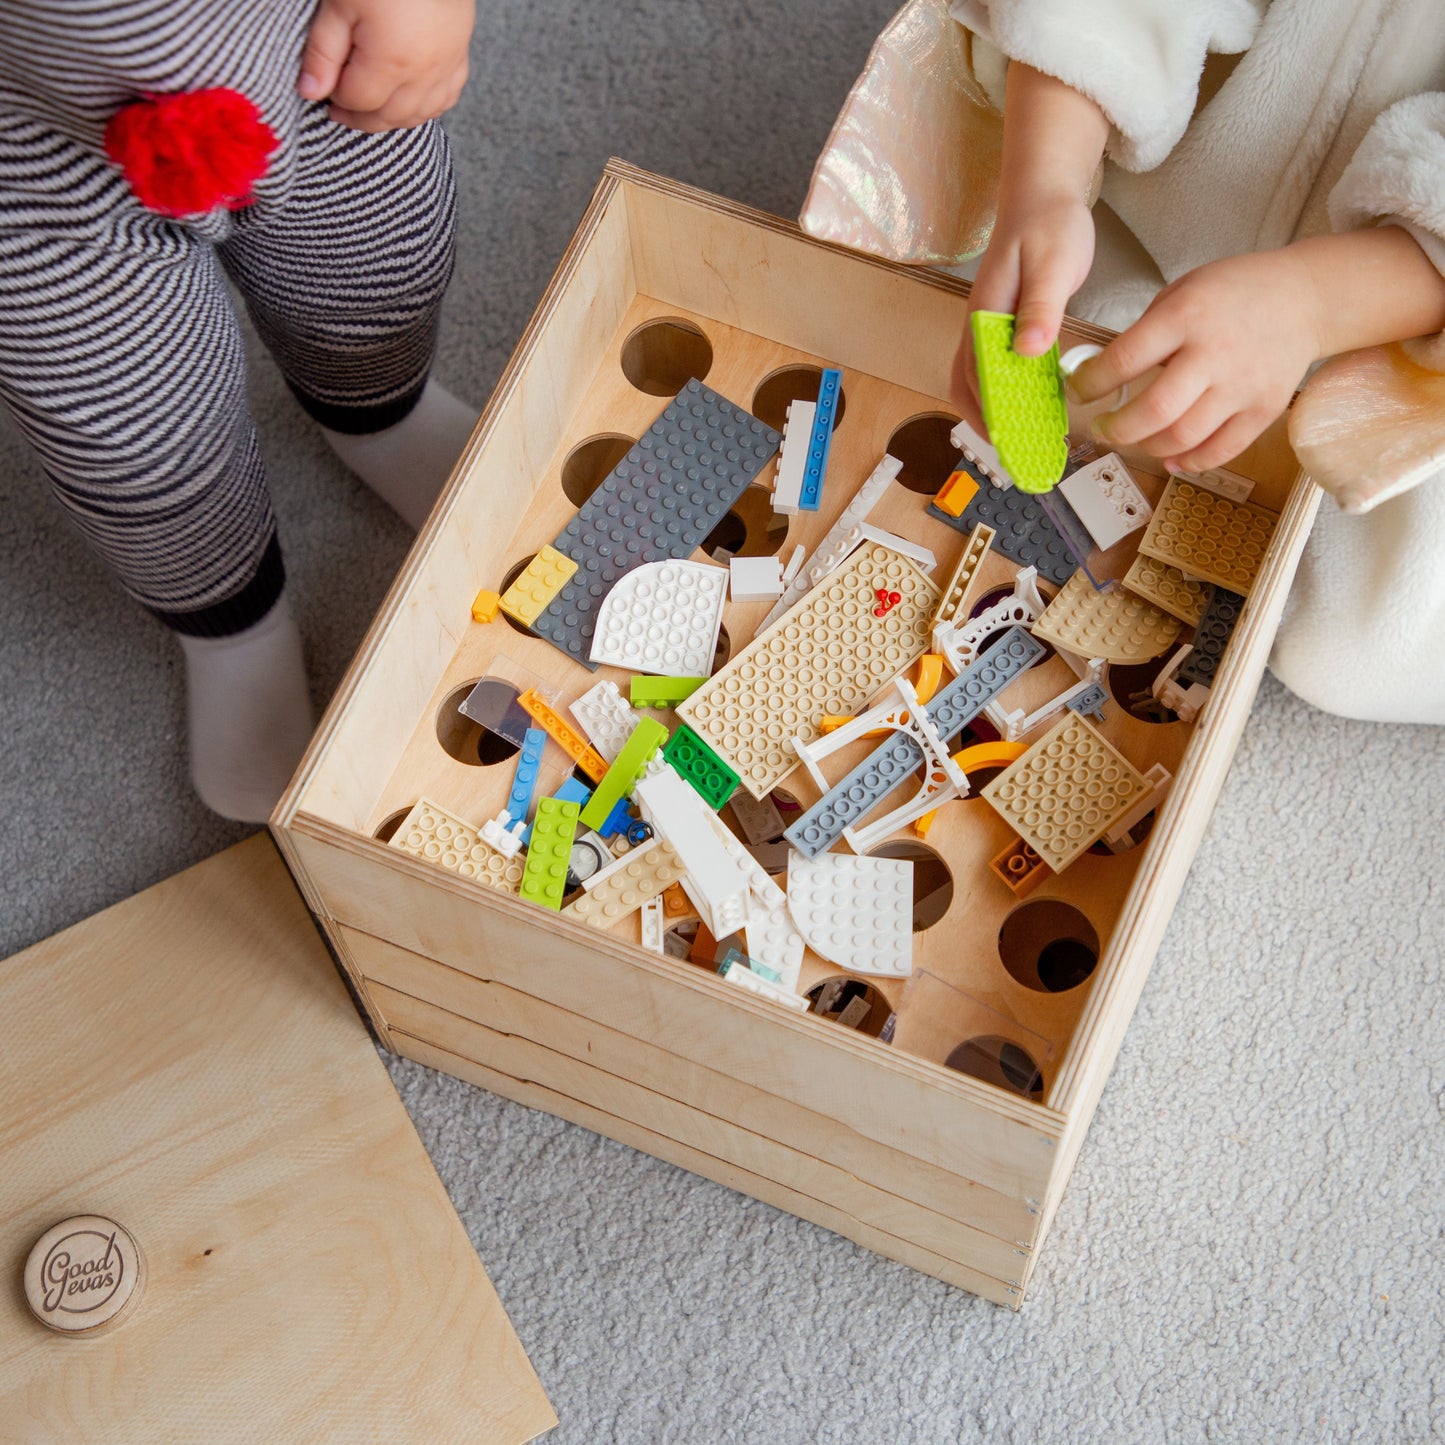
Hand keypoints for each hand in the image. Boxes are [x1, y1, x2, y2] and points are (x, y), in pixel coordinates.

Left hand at [298, 0, 473, 131]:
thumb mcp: (340, 4)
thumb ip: (323, 52)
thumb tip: (310, 92)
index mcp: (389, 62)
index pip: (357, 101)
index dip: (336, 99)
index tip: (324, 90)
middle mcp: (421, 74)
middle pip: (388, 117)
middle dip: (361, 118)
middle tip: (340, 108)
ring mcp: (444, 69)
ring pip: (418, 115)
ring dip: (392, 118)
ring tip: (371, 107)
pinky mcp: (459, 60)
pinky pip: (445, 100)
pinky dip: (425, 108)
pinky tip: (408, 101)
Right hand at [952, 191, 1095, 430]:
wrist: (1043, 191)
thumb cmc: (1048, 223)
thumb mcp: (1053, 263)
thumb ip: (1042, 308)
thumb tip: (1029, 353)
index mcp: (986, 313)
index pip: (976, 374)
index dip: (988, 410)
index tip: (1006, 439)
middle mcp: (980, 324)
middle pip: (969, 384)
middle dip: (988, 420)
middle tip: (1015, 450)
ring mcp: (989, 324)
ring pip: (981, 378)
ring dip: (997, 408)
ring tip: (1024, 436)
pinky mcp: (1005, 322)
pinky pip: (999, 365)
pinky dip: (1011, 390)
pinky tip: (1035, 403)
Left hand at [1068, 249, 1323, 473]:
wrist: (1305, 297)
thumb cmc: (1234, 293)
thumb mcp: (1181, 292)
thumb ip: (1145, 333)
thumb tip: (1101, 375)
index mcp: (1185, 317)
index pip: (1124, 360)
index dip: (1091, 384)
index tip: (1078, 392)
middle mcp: (1214, 353)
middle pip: (1153, 411)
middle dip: (1116, 429)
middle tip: (1103, 427)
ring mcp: (1242, 385)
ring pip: (1182, 437)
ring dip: (1148, 447)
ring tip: (1138, 437)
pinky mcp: (1264, 408)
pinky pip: (1220, 450)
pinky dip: (1189, 462)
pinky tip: (1172, 457)